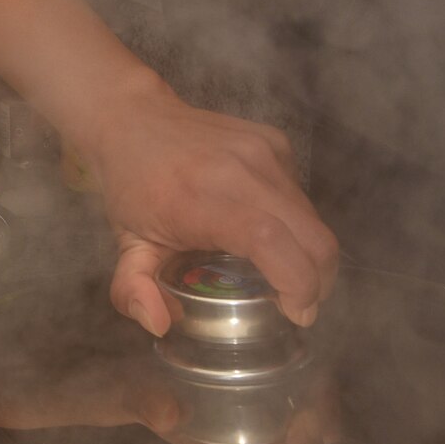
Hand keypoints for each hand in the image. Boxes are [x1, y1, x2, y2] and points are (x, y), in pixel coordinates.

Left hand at [84, 85, 338, 333]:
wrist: (134, 119)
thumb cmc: (132, 187)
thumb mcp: (125, 245)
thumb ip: (132, 291)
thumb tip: (160, 324)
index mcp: (198, 198)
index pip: (268, 240)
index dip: (297, 282)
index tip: (297, 313)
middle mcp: (237, 169)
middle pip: (311, 235)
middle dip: (319, 281)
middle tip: (300, 305)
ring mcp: (260, 150)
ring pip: (313, 217)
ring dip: (309, 254)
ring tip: (283, 272)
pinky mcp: (273, 141)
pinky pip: (301, 195)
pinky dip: (296, 224)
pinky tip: (269, 230)